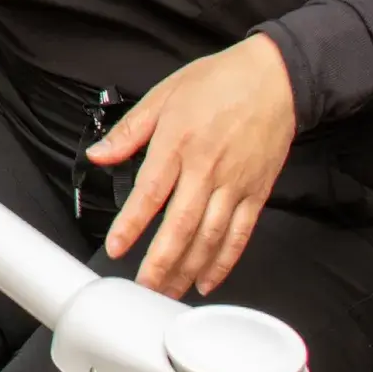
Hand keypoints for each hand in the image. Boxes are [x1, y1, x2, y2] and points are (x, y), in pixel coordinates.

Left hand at [88, 35, 295, 298]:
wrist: (274, 79)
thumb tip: (98, 154)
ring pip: (209, 237)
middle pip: (181, 226)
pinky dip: (224, 262)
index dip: (132, 224)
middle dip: (161, 262)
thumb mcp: (163, 95)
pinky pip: (239, 234)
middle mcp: (206, 169)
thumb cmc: (217, 82)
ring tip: (169, 292)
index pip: (150, 192)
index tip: (117, 248)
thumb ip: (129, 131)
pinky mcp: (257, 193)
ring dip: (188, 269)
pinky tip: (207, 280)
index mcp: (178, 143)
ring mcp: (235, 184)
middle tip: (144, 287)